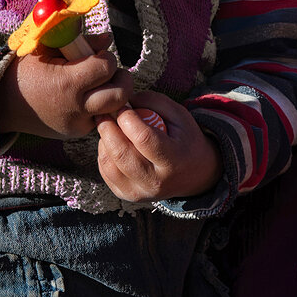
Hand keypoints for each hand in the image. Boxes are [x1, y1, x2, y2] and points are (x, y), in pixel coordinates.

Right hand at [0, 34, 131, 138]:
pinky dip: (99, 106)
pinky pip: (100, 118)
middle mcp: (75, 107)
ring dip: (113, 94)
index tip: (96, 55)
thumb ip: (79, 41)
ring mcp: (77, 124)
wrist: (3, 103)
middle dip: (120, 79)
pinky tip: (85, 97)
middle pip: (120, 95)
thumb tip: (108, 39)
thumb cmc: (25, 71)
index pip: (107, 67)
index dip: (106, 58)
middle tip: (109, 72)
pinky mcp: (76, 133)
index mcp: (67, 83)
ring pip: (114, 110)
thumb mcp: (47, 48)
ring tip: (98, 84)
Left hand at [96, 90, 222, 202]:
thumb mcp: (179, 115)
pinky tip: (112, 143)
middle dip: (107, 127)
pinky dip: (104, 154)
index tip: (123, 104)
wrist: (193, 174)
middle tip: (105, 111)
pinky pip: (105, 172)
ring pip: (109, 163)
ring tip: (110, 127)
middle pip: (121, 153)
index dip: (127, 117)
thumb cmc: (184, 139)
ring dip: (103, 140)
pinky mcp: (127, 196)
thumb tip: (125, 100)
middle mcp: (155, 181)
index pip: (143, 138)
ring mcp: (140, 192)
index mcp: (173, 160)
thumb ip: (153, 102)